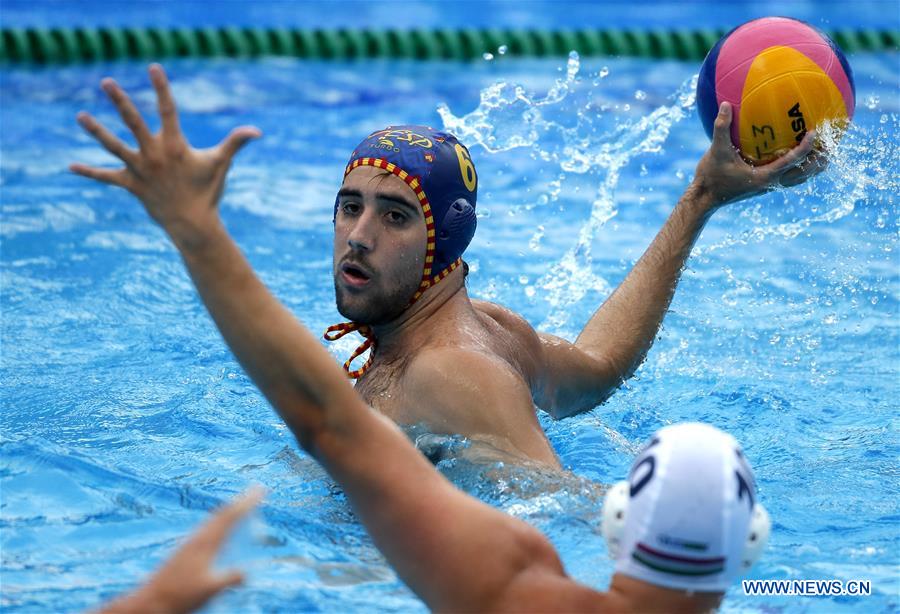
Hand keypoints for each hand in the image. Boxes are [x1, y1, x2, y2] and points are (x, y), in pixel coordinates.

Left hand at [70, 64, 259, 248]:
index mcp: (174, 145)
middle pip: (133, 123)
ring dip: (96, 131)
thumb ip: (236, 143)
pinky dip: (90, 172)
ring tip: (80, 116)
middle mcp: (153, 154)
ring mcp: (140, 170)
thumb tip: (257, 131)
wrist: (193, 224)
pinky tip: (71, 166)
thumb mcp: (221, 164)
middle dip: (119, 101)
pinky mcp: (131, 185)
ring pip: (114, 146)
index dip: (161, 87)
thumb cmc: (208, 191)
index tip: (153, 67)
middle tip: (106, 82)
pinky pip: (107, 177)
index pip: (167, 110)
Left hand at [102, 487, 263, 613]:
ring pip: (213, 520)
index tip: (260, 490)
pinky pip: (207, 528)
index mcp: (206, 543)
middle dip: (240, 501)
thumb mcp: (210, 589)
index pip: (229, 517)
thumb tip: (246, 573)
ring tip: (241, 505)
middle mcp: (197, 538)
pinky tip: (218, 529)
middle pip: (221, 513)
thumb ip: (229, 578)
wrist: (149, 602)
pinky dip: (219, 522)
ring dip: (229, 510)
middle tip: (255, 491)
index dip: (246, 503)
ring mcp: (190, 544)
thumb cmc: (178, 595)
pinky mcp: (185, 551)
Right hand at [692, 102, 826, 208]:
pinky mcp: (764, 187)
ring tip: (825, 155)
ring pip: (799, 179)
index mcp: (764, 176)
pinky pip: (788, 177)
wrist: (705, 199)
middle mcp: (770, 183)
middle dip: (819, 161)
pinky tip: (797, 157)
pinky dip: (798, 168)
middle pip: (804, 174)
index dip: (806, 147)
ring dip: (813, 168)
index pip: (792, 161)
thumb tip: (725, 104)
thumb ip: (721, 127)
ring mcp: (768, 187)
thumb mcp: (715, 151)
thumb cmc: (711, 176)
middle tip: (831, 145)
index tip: (816, 132)